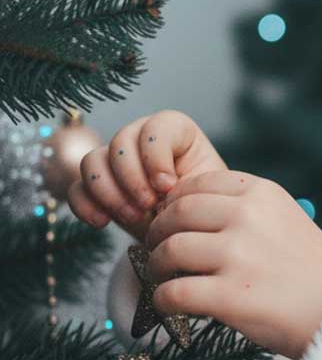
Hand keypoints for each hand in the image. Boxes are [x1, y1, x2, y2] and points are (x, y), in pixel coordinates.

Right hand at [67, 110, 227, 244]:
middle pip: (120, 142)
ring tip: (133, 217)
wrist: (188, 233)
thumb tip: (163, 188)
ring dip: (109, 193)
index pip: (156, 127)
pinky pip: (76, 188)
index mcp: (176, 132)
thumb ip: (189, 183)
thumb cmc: (203, 207)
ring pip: (92, 161)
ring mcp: (115, 161)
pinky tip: (102, 222)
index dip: (156, 156)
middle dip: (132, 178)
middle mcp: (141, 139)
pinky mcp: (97, 187)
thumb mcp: (206, 193)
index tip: (168, 186)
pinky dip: (85, 205)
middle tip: (148, 206)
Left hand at [142, 169, 321, 359]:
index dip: (175, 203)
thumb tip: (185, 210)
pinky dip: (163, 301)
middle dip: (158, 233)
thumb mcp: (287, 219)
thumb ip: (245, 209)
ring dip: (157, 267)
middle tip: (157, 250)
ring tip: (164, 278)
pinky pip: (172, 293)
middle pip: (176, 214)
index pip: (197, 184)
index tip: (172, 220)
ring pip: (169, 251)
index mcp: (263, 193)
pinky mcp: (229, 296)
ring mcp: (238, 256)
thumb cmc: (312, 271)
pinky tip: (170, 305)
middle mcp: (248, 217)